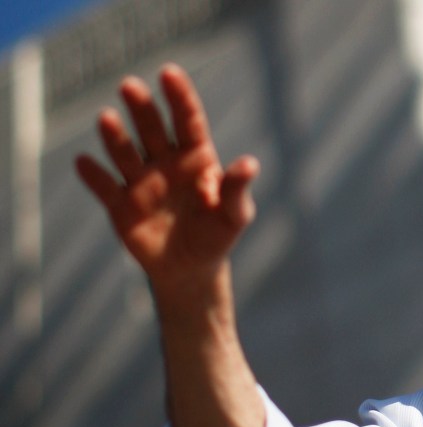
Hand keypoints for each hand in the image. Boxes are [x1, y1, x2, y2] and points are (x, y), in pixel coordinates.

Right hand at [75, 64, 258, 293]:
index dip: (179, 96)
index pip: (188, 121)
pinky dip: (93, 176)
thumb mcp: (233, 216)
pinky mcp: (120, 204)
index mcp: (196, 158)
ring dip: (114, 136)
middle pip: (152, 128)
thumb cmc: (217, 237)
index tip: (168, 73)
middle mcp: (165, 162)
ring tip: (107, 118)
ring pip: (124, 152)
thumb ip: (236, 190)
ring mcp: (141, 181)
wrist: (191, 269)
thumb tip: (250, 163)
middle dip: (141, 107)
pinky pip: (104, 186)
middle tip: (130, 86)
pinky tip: (85, 163)